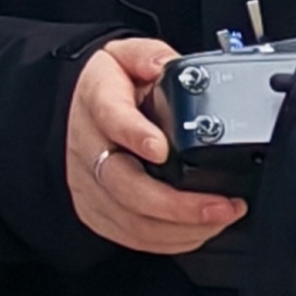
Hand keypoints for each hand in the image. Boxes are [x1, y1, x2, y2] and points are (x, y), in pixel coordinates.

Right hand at [65, 38, 243, 255]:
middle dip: (177, 203)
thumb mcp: (125, 55)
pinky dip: (170, 240)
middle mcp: (89, 148)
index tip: (161, 148)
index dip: (135, 135)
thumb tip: (169, 64)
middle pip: (124, 185)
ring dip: (182, 226)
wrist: (73, 111)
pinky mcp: (96, 210)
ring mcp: (90, 184)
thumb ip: (149, 55)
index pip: (110, 117)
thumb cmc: (106, 87)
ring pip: (131, 219)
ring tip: (222, 215)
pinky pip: (132, 236)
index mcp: (97, 102)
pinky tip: (199, 229)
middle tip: (221, 204)